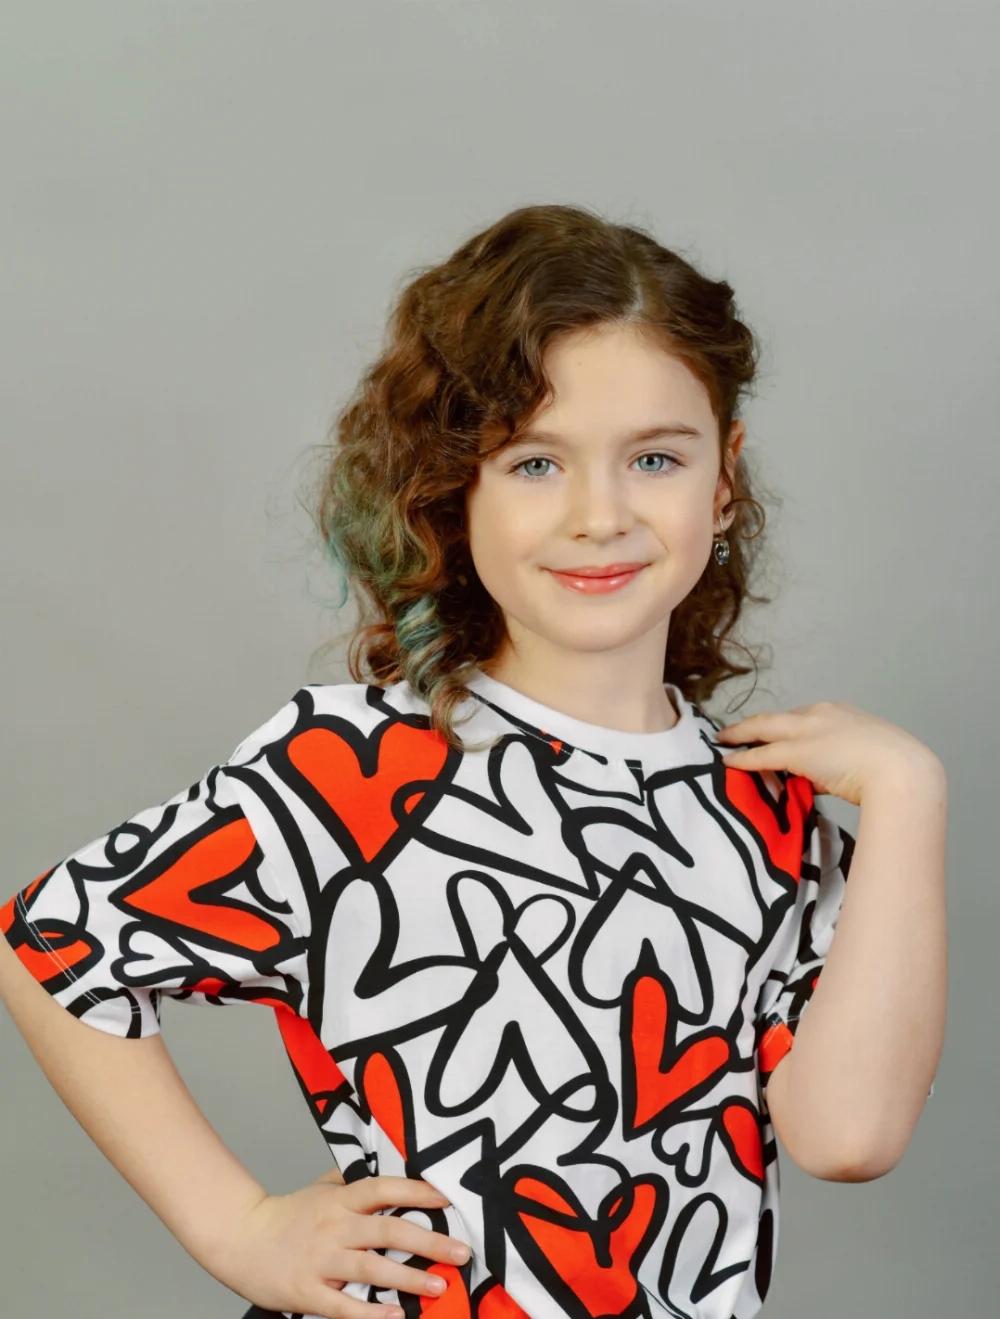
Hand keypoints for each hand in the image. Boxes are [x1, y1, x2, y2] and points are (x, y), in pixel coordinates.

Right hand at [205, 1168, 470, 1318]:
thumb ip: (353, 1179)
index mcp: (339, 1200)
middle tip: (461, 1251)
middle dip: (428, 1241)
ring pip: (371, 1269)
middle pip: (386, 1230)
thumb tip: (388, 1161)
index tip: (447, 1199)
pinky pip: (344, 1307)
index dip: (415, 1191)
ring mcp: (321, 1261)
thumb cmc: (288, 1215)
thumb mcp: (321, 1188)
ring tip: (440, 1285)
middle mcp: (334, 1227)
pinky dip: (371, 1315)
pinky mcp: (308, 1292)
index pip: (383, 1189)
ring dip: (409, 1278)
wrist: (240, 1239)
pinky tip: (396, 1316)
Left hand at [716, 700, 941, 805]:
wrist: (903, 773)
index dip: (787, 727)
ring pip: (764, 727)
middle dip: (754, 725)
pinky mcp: (798, 751)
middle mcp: (823, 714)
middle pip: (778, 717)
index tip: (776, 734)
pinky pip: (763, 754)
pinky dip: (744, 758)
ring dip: (741, 735)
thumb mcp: (873, 757)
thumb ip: (847, 762)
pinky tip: (729, 762)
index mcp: (844, 713)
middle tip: (734, 732)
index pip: (806, 717)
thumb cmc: (899, 770)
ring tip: (724, 741)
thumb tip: (828, 777)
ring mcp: (809, 731)